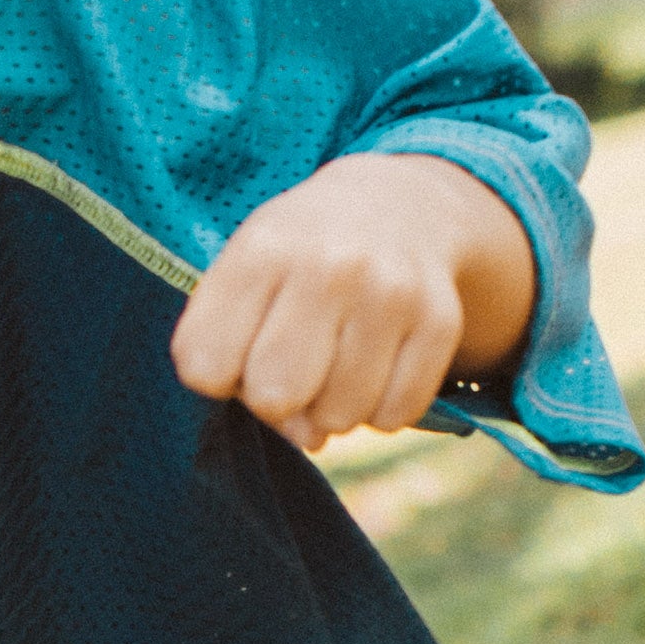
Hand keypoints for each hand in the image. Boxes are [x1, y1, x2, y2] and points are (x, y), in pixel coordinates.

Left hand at [168, 152, 534, 455]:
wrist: (394, 206)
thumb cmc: (298, 259)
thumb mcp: (245, 277)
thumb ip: (239, 364)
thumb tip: (309, 437)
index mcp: (262, 251)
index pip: (205, 367)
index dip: (217, 376)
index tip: (236, 350)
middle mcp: (328, 267)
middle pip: (275, 396)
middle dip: (275, 400)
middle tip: (290, 365)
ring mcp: (390, 293)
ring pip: (339, 416)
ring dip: (332, 409)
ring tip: (335, 362)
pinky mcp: (440, 322)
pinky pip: (396, 415)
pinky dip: (380, 410)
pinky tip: (376, 366)